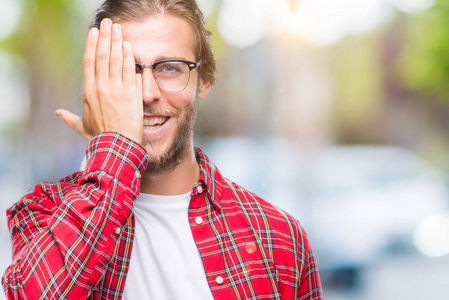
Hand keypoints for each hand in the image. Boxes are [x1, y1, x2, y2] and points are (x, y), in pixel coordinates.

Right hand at [55, 18, 142, 143]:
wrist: (116, 146)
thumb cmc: (99, 138)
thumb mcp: (82, 127)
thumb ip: (70, 118)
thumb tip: (58, 114)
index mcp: (88, 92)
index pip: (89, 62)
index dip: (91, 45)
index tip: (94, 32)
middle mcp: (100, 87)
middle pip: (102, 55)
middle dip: (105, 37)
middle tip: (107, 23)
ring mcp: (116, 89)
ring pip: (115, 59)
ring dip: (116, 41)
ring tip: (118, 28)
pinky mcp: (130, 93)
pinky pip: (129, 70)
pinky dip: (128, 57)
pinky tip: (128, 45)